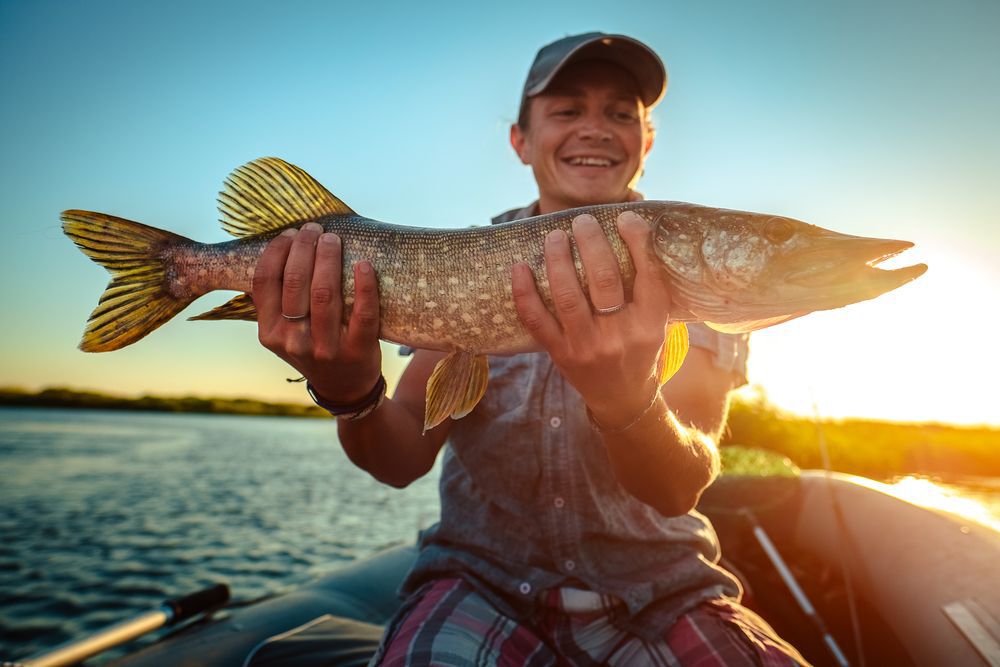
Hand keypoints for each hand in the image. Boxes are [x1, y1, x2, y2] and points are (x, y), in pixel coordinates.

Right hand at [253, 222, 381, 403]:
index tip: (290, 233)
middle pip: (295, 282)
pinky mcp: (358, 350)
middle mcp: (293, 341)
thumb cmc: (313, 346)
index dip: (277, 251)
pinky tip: (364, 264)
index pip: (265, 281)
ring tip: (333, 239)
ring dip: (329, 258)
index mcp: (270, 333)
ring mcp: (326, 347)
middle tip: (315, 229)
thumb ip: (279, 300)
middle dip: (304, 247)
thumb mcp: (285, 331)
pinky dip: (365, 285)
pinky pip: (363, 313)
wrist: (345, 387)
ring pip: (325, 293)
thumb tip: (282, 244)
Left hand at [511, 211, 671, 427]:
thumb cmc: (639, 351)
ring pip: (568, 295)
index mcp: (650, 325)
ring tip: (555, 236)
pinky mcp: (560, 354)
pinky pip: (536, 320)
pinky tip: (520, 267)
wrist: (621, 398)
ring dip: (558, 260)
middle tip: (582, 221)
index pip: (647, 275)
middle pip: (604, 279)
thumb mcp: (656, 323)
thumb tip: (633, 229)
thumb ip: (647, 287)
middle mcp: (619, 336)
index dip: (637, 241)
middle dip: (591, 243)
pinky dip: (524, 292)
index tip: (625, 218)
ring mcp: (586, 346)